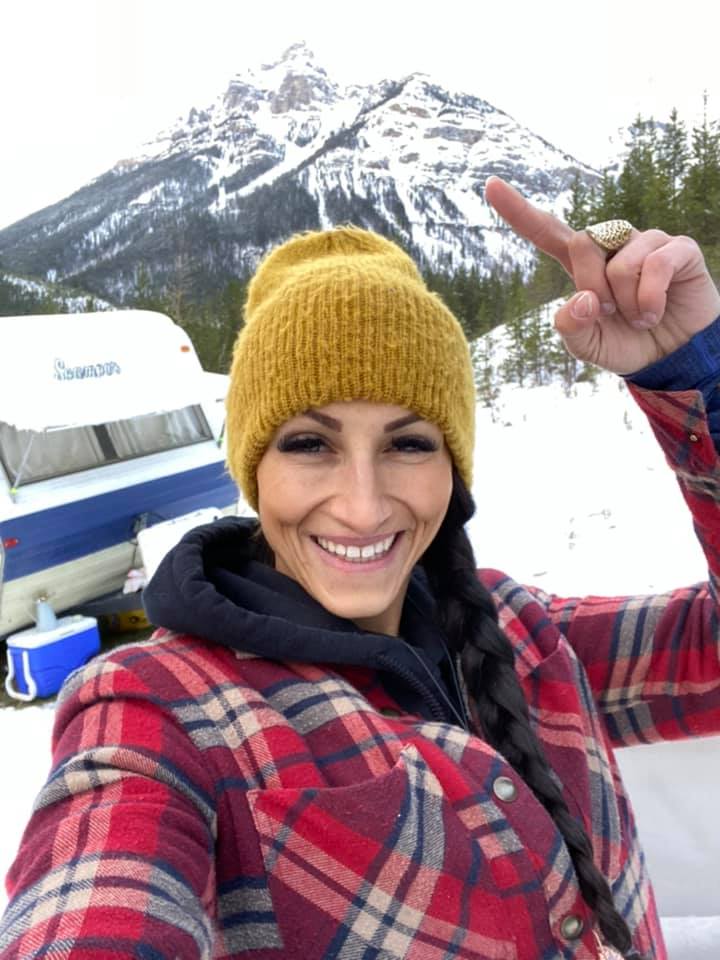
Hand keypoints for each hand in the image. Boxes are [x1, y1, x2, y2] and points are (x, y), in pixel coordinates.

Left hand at [484, 176, 719, 374]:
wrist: (671, 358)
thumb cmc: (625, 345)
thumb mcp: (586, 345)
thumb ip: (571, 327)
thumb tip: (583, 298)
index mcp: (581, 265)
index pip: (546, 231)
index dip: (519, 210)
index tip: (490, 185)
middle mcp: (612, 246)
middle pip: (583, 240)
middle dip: (591, 285)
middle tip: (610, 313)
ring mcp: (646, 243)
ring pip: (619, 261)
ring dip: (626, 301)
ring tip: (639, 317)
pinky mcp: (678, 250)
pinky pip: (656, 263)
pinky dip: (651, 298)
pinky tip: (656, 312)